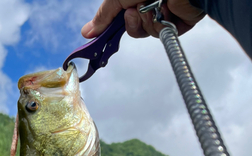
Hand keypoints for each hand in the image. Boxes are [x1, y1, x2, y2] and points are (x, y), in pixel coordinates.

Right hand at [81, 0, 204, 38]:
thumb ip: (104, 15)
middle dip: (132, 23)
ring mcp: (164, 13)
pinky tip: (166, 11)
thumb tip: (87, 32)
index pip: (119, 17)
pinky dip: (162, 24)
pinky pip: (162, 34)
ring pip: (147, 32)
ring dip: (148, 22)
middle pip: (133, 28)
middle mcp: (150, 2)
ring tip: (155, 6)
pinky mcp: (179, 22)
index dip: (110, 29)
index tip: (98, 40)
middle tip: (134, 11)